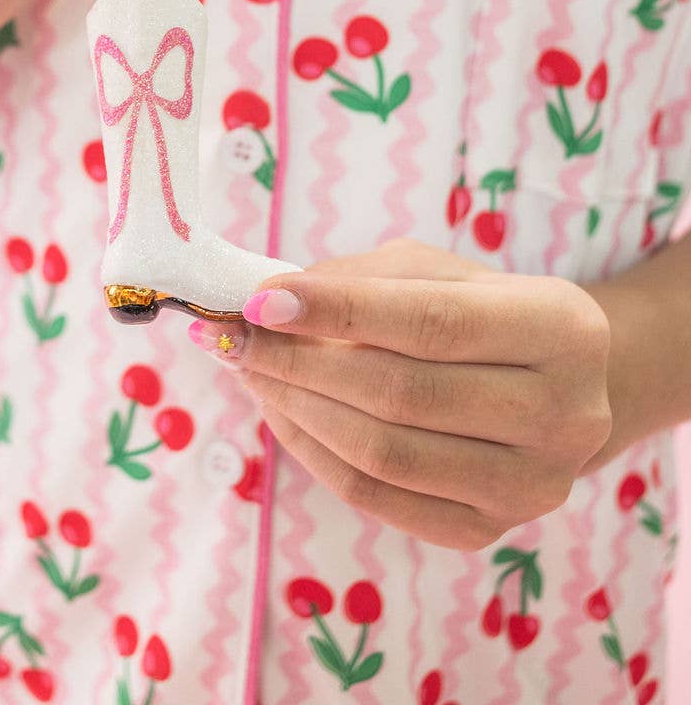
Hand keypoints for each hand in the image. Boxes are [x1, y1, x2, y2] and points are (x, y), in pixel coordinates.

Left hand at [187, 238, 611, 549]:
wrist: (558, 389)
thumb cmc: (484, 311)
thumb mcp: (438, 272)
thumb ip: (362, 281)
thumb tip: (268, 302)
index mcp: (563, 330)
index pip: (433, 323)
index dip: (340, 312)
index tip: (261, 299)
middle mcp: (565, 416)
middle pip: (404, 395)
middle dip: (302, 362)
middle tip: (237, 336)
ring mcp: (532, 487)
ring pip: (384, 455)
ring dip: (297, 408)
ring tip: (250, 369)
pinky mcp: (489, 531)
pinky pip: (377, 498)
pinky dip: (314, 452)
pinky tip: (281, 412)